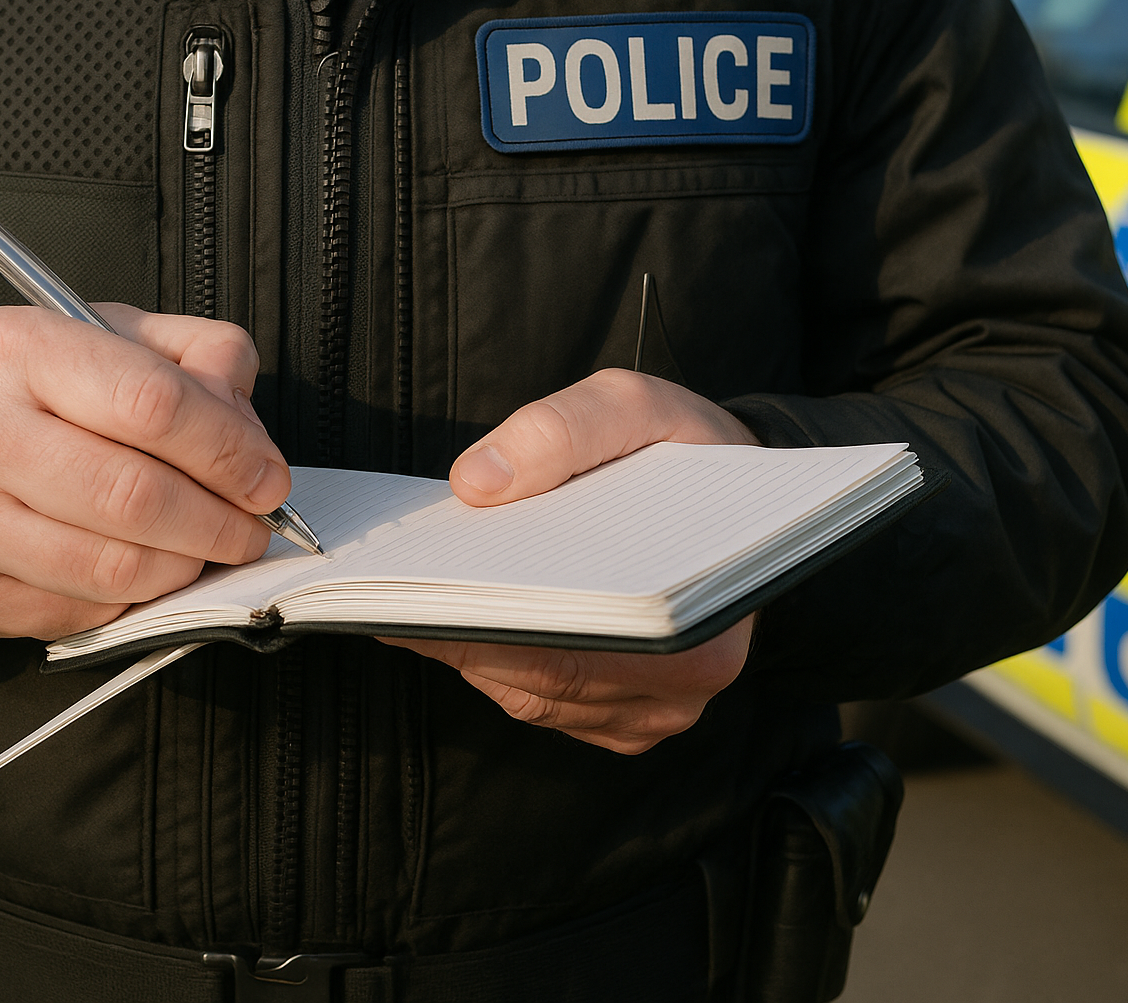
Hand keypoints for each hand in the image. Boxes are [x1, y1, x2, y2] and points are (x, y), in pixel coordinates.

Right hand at [0, 303, 289, 645]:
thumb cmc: (26, 399)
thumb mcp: (107, 340)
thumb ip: (194, 357)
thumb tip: (247, 428)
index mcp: (17, 347)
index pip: (153, 403)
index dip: (231, 450)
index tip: (267, 478)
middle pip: (137, 495)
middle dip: (220, 522)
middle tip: (250, 528)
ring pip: (115, 566)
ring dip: (185, 568)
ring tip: (203, 550)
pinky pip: (82, 612)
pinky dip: (132, 600)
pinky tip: (138, 571)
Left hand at [382, 369, 762, 753]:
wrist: (737, 499)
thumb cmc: (690, 451)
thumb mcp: (636, 407)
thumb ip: (561, 430)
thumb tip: (474, 484)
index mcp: (699, 617)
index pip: (571, 640)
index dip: (481, 620)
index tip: (413, 587)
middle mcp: (683, 685)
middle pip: (541, 677)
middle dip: (459, 631)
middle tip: (390, 587)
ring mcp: (653, 712)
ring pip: (531, 694)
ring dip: (468, 646)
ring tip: (413, 592)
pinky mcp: (624, 720)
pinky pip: (540, 701)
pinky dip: (491, 658)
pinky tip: (458, 613)